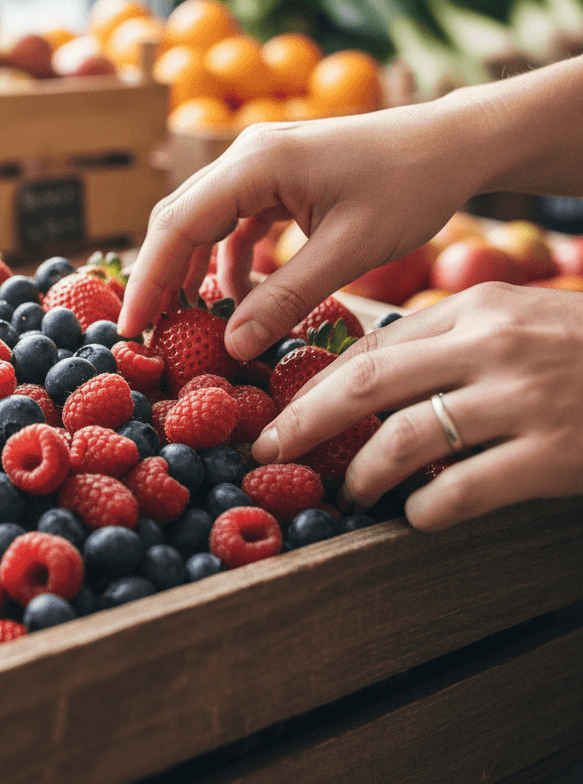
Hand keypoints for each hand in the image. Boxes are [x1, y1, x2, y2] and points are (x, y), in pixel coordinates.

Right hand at [119, 103, 484, 359]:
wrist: (454, 145)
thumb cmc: (409, 187)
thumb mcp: (349, 251)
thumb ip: (286, 298)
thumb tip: (232, 346)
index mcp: (254, 164)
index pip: (177, 225)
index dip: (147, 281)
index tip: (131, 330)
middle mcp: (245, 157)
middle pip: (178, 220)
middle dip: (159, 279)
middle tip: (147, 336)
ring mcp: (259, 165)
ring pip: (202, 222)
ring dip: (190, 270)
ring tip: (186, 324)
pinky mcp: (276, 178)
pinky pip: (233, 222)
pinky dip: (227, 260)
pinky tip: (237, 297)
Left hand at [251, 282, 582, 529]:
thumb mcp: (517, 320)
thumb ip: (448, 337)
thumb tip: (365, 367)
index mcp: (477, 307)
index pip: (371, 345)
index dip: (316, 383)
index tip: (279, 410)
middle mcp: (493, 345)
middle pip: (367, 384)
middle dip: (303, 422)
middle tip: (268, 452)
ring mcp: (526, 398)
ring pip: (406, 438)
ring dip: (362, 473)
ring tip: (348, 493)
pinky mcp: (557, 454)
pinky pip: (464, 489)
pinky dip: (427, 507)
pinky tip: (415, 515)